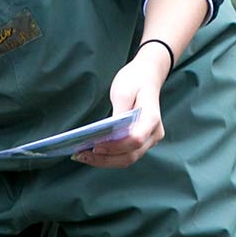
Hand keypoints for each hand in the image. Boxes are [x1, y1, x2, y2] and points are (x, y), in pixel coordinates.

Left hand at [75, 51, 168, 167]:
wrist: (147, 76)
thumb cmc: (135, 81)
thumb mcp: (123, 91)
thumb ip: (118, 113)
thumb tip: (107, 133)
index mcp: (152, 118)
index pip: (135, 139)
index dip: (115, 146)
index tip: (95, 146)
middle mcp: (154, 133)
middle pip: (130, 155)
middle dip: (105, 158)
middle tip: (81, 155)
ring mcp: (150, 140)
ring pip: (128, 159)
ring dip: (105, 161)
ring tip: (83, 156)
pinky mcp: (142, 142)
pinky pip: (126, 154)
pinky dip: (109, 156)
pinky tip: (92, 153)